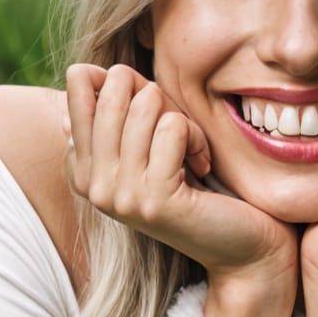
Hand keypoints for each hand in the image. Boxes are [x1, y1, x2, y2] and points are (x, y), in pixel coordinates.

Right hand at [63, 63, 298, 283]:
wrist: (239, 247)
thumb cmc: (198, 184)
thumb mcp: (148, 140)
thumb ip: (118, 108)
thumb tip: (83, 70)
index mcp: (80, 165)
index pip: (78, 82)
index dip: (128, 81)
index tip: (150, 115)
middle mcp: (90, 183)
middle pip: (117, 85)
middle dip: (159, 96)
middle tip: (176, 132)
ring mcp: (118, 195)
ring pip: (146, 104)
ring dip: (182, 121)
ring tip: (190, 153)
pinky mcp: (152, 200)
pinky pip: (173, 127)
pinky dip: (197, 138)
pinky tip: (200, 168)